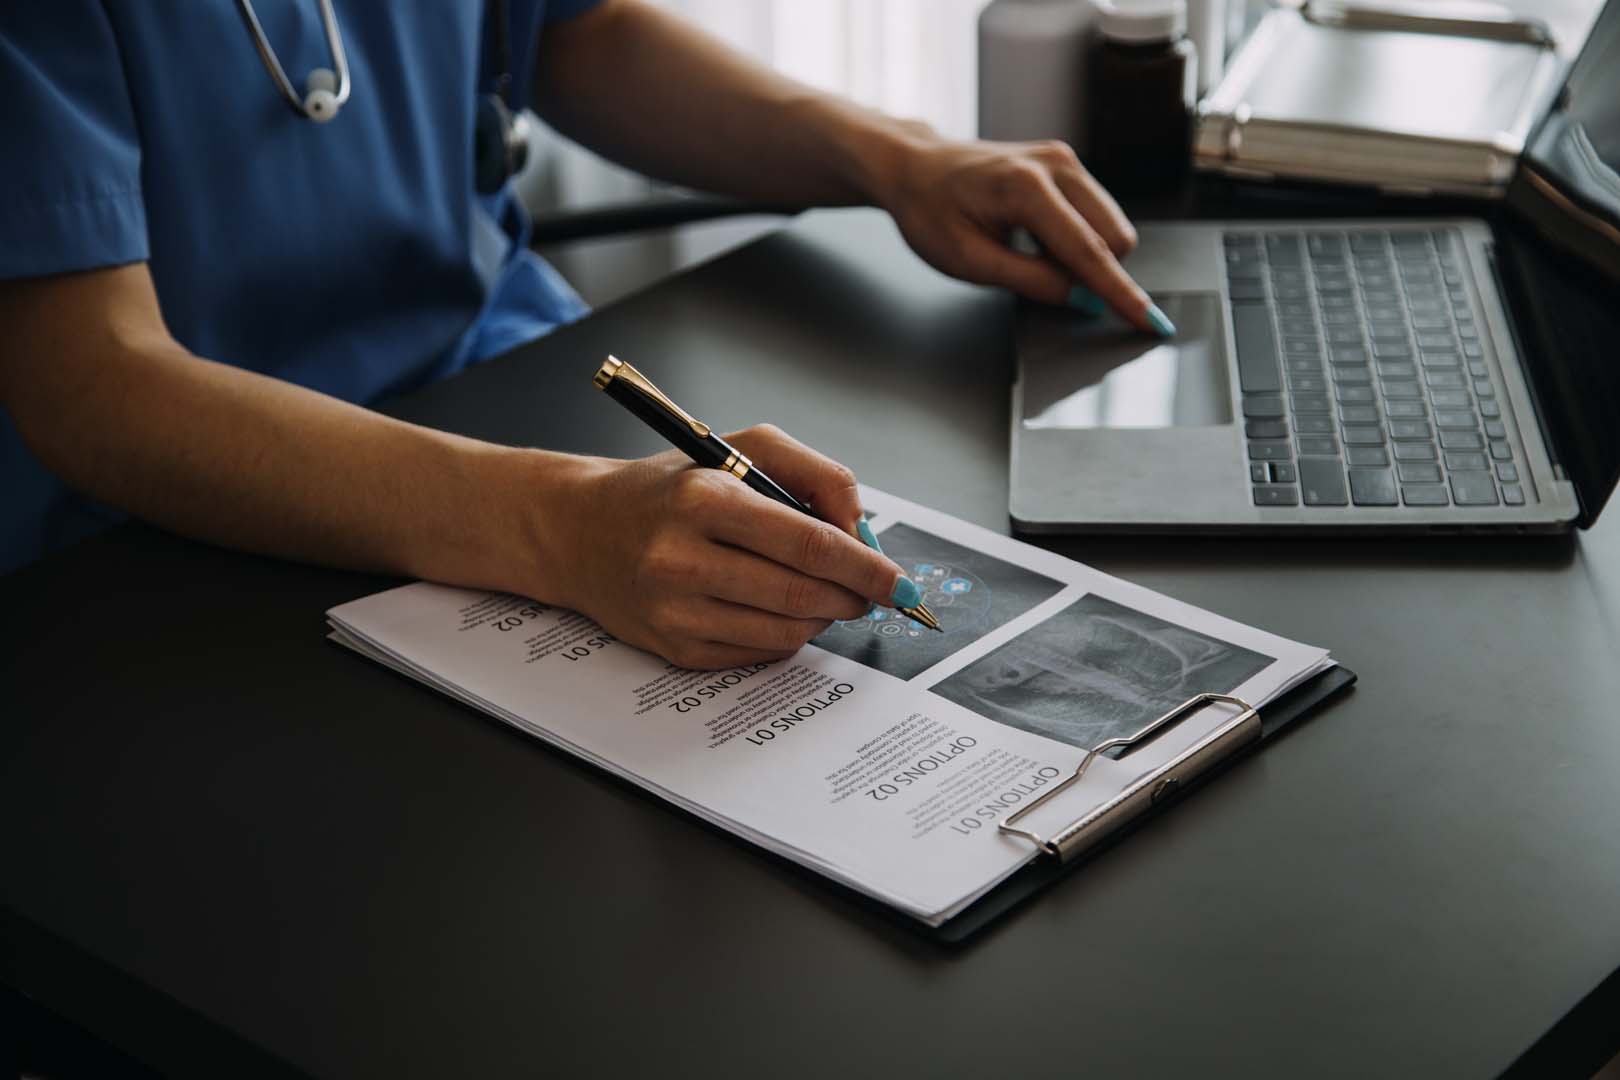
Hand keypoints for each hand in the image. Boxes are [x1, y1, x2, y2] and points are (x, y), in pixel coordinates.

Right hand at [537, 425, 914, 669]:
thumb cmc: (673, 486)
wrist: (582, 531)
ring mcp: (673, 610)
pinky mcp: (673, 648)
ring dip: (822, 618)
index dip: (866, 567)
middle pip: (802, 594)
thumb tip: (862, 532)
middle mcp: (681, 557)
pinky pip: (757, 653)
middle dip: (851, 596)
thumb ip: (816, 476)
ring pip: (786, 632)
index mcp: (703, 497)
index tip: (899, 582)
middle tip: (869, 591)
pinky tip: (776, 610)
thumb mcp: (742, 448)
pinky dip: (784, 635)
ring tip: (823, 595)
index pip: (809, 543)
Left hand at [873, 132, 1166, 334]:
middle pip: (1114, 238)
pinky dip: (1076, 237)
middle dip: (1093, 272)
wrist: (916, 168)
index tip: (1151, 321)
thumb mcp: (969, 262)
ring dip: (1083, 254)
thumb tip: (1083, 300)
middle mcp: (1056, 165)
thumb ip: (1031, 282)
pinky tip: (1035, 236)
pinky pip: (1095, 214)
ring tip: (1028, 251)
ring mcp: (1065, 160)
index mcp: (1026, 187)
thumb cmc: (930, 212)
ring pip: (1111, 226)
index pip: (1088, 252)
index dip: (1121, 294)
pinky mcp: (1067, 164)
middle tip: (1036, 275)